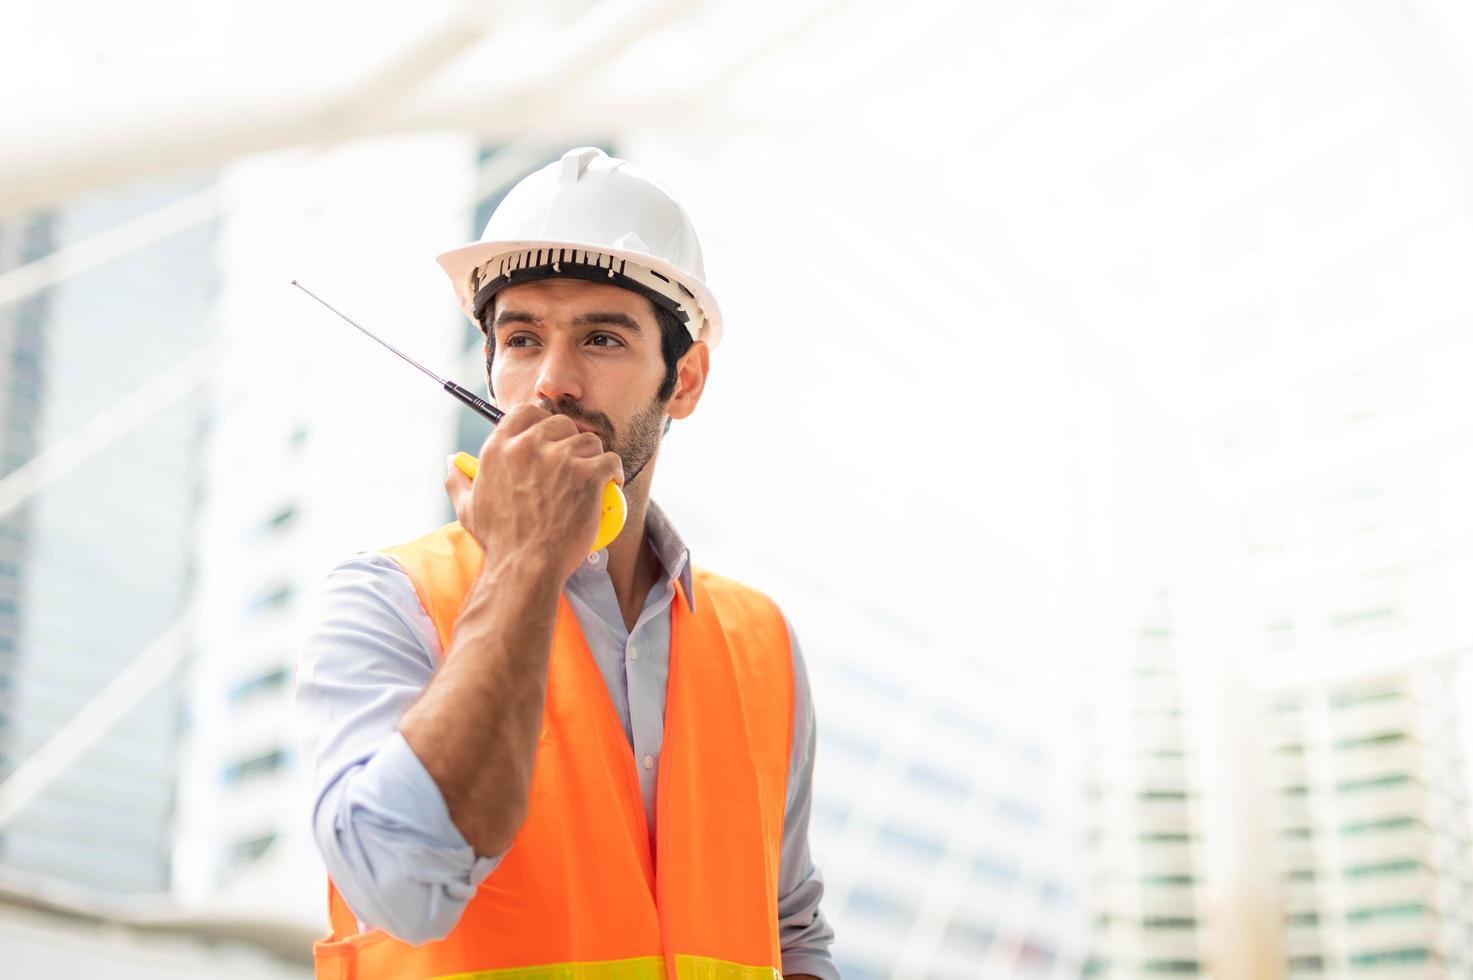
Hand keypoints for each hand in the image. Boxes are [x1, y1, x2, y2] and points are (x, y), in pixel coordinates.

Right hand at [445, 404, 623, 581]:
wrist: (526, 567)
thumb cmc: (499, 541)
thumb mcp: (467, 508)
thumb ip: (458, 480)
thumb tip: (451, 461)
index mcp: (499, 449)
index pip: (524, 412)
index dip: (540, 422)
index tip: (549, 438)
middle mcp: (528, 447)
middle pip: (561, 423)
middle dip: (569, 440)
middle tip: (573, 464)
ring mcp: (560, 459)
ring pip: (589, 441)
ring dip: (593, 457)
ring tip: (590, 479)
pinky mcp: (587, 474)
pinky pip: (610, 460)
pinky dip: (613, 472)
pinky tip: (609, 484)